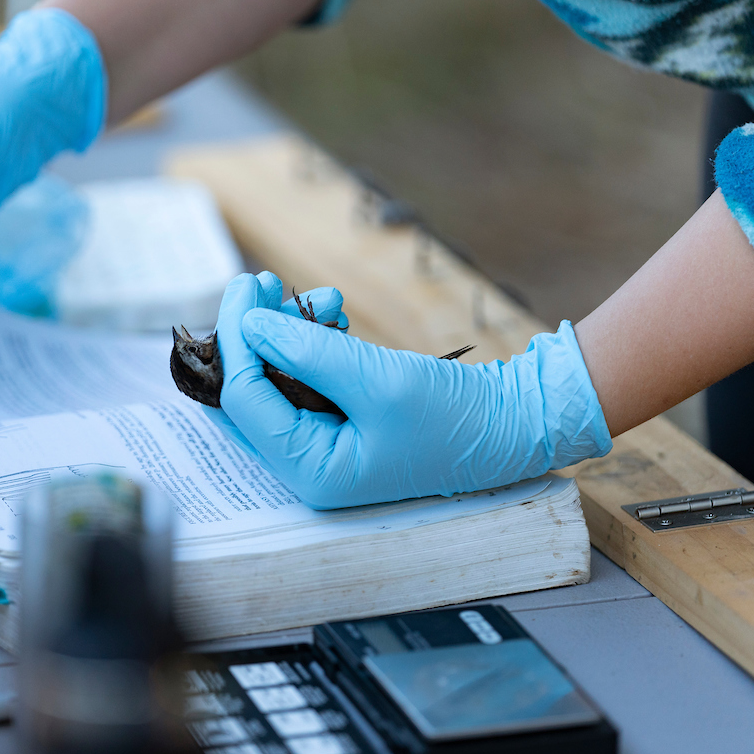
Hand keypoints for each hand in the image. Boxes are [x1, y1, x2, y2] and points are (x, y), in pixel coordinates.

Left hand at [212, 274, 611, 508]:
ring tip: (321, 295)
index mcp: (312, 470)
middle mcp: (310, 463)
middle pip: (253, 392)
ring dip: (289, 331)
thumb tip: (248, 324)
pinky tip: (333, 313)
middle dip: (256, 333)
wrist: (516, 423)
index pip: (246, 402)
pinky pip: (308, 378)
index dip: (237, 340)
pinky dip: (315, 343)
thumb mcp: (378, 379)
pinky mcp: (343, 423)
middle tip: (261, 282)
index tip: (245, 288)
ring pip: (278, 378)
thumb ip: (308, 351)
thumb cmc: (456, 416)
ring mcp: (326, 444)